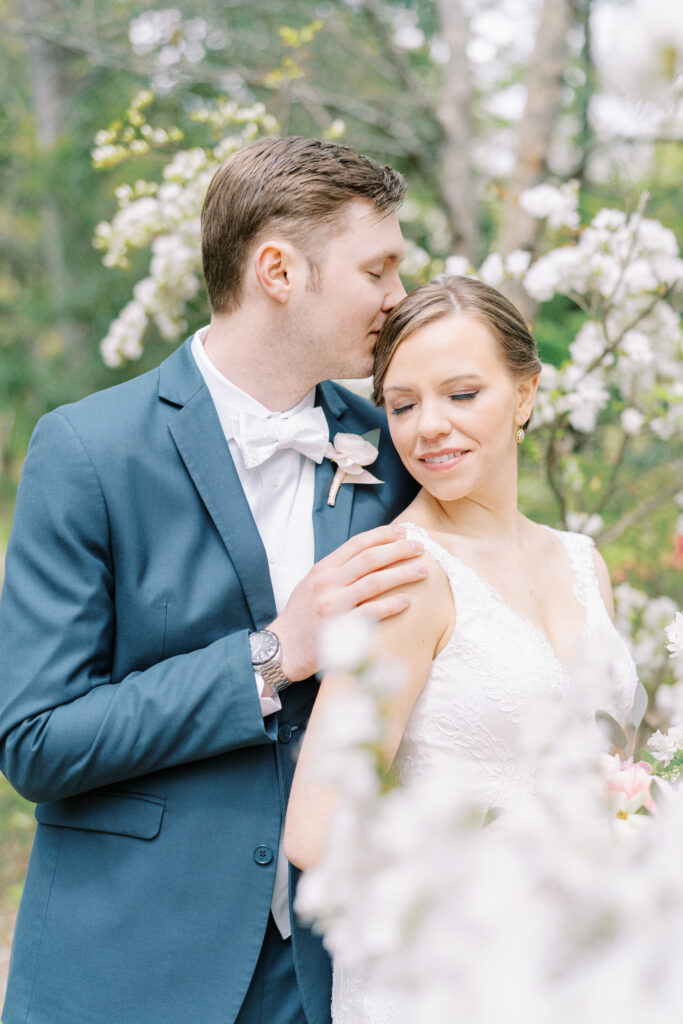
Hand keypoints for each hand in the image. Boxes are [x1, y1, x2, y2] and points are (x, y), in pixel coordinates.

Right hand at [268, 524, 424, 681]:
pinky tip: (407, 601)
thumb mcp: (312, 584)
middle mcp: (327, 583)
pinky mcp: (339, 628)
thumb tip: (367, 555)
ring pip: (375, 582)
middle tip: (419, 547)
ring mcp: (333, 605)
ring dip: (402, 574)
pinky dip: (391, 605)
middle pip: (370, 559)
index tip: (402, 531)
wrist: (283, 648)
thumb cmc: (301, 616)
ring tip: (422, 570)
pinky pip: (371, 612)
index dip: (382, 535)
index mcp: (322, 569)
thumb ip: (336, 570)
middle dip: (398, 550)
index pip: (357, 544)